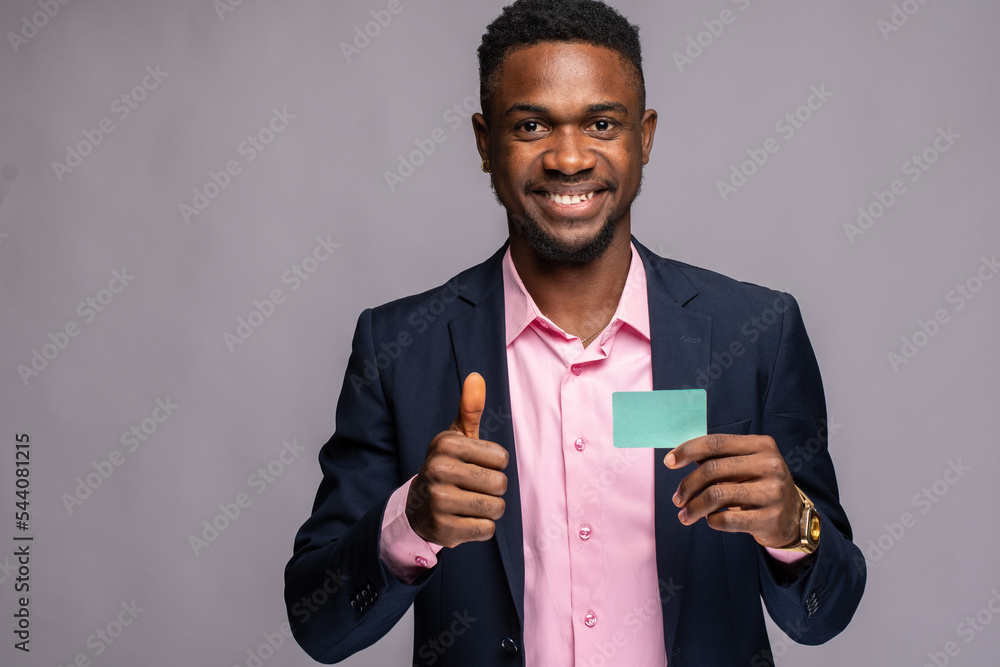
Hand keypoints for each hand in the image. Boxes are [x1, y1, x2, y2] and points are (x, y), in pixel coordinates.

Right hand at [406, 372, 508, 547]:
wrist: (418, 508)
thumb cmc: (448, 467)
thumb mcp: (457, 438)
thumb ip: (470, 408)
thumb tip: (476, 376)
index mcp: (445, 445)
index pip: (502, 458)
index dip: (494, 465)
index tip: (474, 466)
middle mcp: (437, 470)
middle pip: (500, 484)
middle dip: (493, 489)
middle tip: (471, 488)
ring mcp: (438, 502)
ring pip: (495, 508)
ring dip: (489, 510)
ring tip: (469, 504)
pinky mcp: (442, 530)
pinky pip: (486, 530)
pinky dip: (480, 528)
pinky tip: (463, 521)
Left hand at [663, 434, 801, 548]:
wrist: (794, 518)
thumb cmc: (760, 486)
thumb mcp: (746, 465)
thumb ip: (717, 458)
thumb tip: (677, 456)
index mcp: (762, 445)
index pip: (716, 442)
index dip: (688, 450)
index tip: (668, 461)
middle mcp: (770, 465)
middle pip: (712, 470)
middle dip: (687, 485)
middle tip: (677, 499)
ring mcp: (773, 492)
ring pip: (717, 495)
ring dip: (694, 507)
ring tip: (684, 515)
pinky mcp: (771, 518)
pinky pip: (727, 520)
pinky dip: (712, 521)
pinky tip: (710, 521)